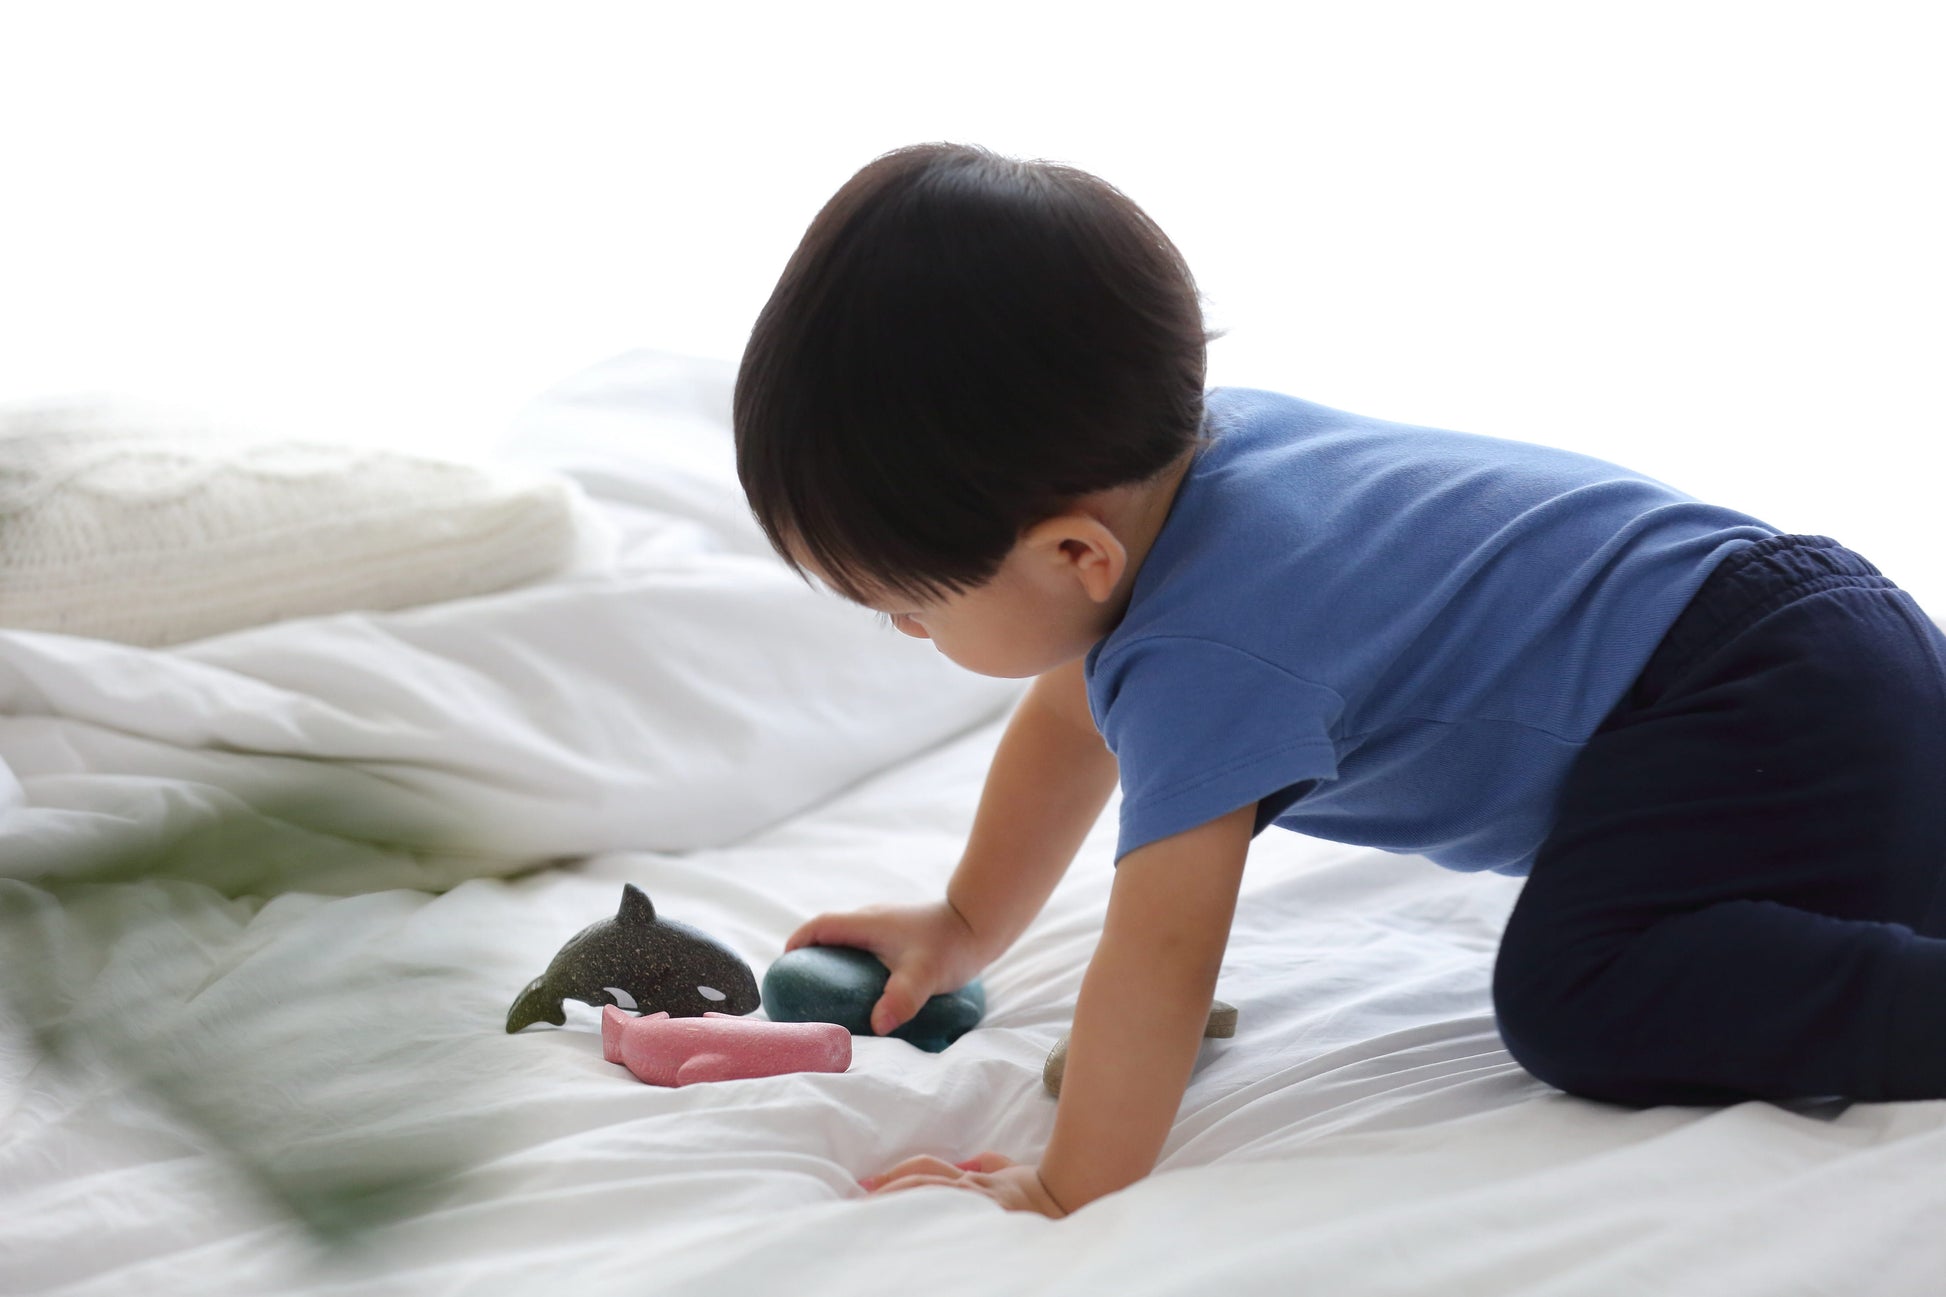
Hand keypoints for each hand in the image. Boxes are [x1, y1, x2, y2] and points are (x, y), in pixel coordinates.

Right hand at [784, 900, 986, 1035]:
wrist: (981, 924)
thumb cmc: (951, 946)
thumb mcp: (925, 974)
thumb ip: (902, 997)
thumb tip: (878, 1025)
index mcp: (867, 923)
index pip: (819, 927)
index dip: (797, 944)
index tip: (785, 968)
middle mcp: (871, 920)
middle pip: (828, 934)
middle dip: (810, 958)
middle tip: (803, 990)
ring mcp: (885, 925)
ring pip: (847, 941)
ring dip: (833, 961)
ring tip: (829, 995)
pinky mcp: (897, 934)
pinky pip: (863, 947)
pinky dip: (853, 964)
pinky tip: (863, 989)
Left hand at [858, 1152, 1067, 1217]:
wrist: (1067, 1201)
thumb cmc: (1037, 1190)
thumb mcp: (1010, 1170)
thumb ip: (990, 1163)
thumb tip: (972, 1160)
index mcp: (970, 1179)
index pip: (924, 1171)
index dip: (895, 1175)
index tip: (867, 1186)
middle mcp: (969, 1192)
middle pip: (919, 1187)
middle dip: (887, 1193)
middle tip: (856, 1205)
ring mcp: (977, 1211)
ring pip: (930, 1203)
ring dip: (899, 1208)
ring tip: (870, 1221)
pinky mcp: (988, 1227)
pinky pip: (952, 1228)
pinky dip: (929, 1232)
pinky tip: (908, 1243)